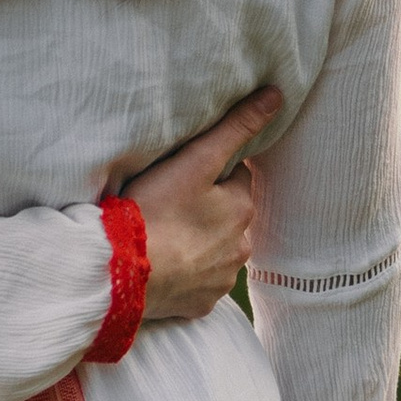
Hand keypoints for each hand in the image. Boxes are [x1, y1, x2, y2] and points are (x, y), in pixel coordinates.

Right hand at [120, 88, 282, 324]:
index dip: (210, 171)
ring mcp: (221, 280)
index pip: (237, 178)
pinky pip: (197, 282)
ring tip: (163, 232)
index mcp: (242, 210)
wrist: (123, 274)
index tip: (183, 173)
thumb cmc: (156, 210)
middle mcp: (241, 248)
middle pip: (228, 216)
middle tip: (169, 201)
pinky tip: (162, 263)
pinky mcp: (199, 305)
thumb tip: (277, 96)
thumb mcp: (195, 160)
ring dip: (197, 241)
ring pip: (215, 250)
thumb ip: (236, 128)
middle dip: (208, 209)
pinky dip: (185, 272)